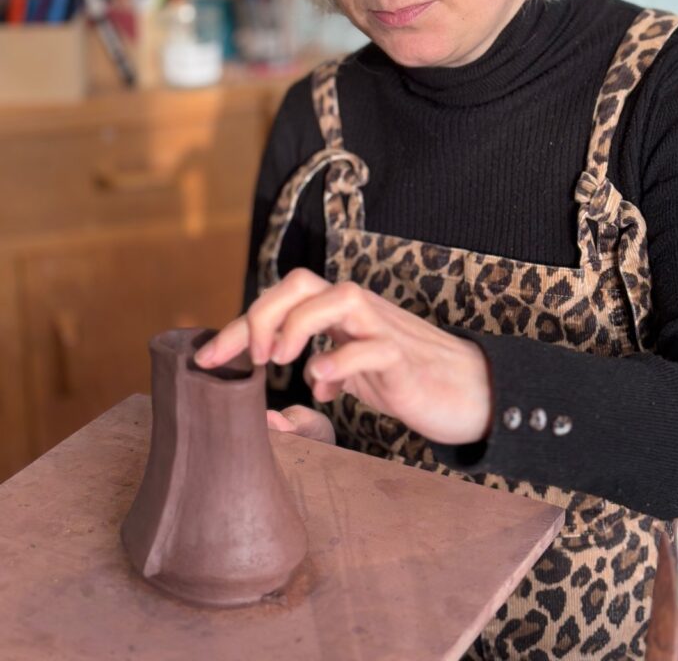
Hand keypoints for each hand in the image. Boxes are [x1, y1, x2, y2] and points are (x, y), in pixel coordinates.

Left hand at [195, 268, 492, 444]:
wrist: (472, 392)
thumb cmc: (411, 380)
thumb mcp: (358, 379)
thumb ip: (328, 378)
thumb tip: (294, 396)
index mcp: (340, 315)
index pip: (283, 301)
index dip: (239, 325)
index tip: (205, 359)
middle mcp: (359, 313)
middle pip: (302, 283)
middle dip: (261, 313)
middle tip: (245, 359)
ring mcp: (385, 329)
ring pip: (339, 298)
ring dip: (298, 324)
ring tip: (277, 361)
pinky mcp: (406, 359)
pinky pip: (374, 346)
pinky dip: (342, 359)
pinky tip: (321, 382)